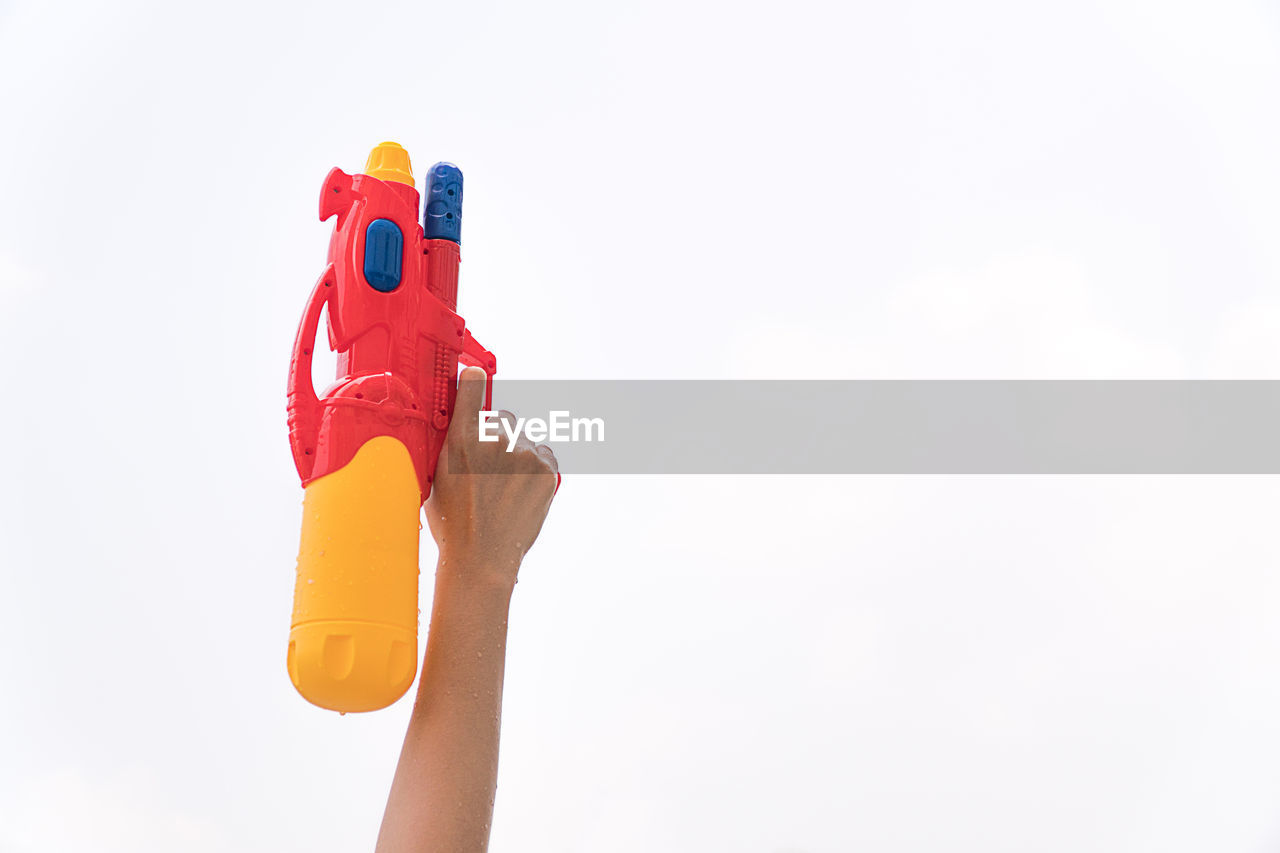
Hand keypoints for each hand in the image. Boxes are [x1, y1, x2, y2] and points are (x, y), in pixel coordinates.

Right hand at [425, 367, 557, 583]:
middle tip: (489, 467)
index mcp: (460, 439)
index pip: (470, 388)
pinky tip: (521, 490)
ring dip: (517, 455)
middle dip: (497, 435)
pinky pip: (544, 455)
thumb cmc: (453, 523)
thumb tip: (454, 427)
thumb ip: (447, 445)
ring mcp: (523, 453)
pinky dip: (537, 467)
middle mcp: (494, 440)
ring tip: (504, 488)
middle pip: (502, 419)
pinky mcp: (547, 469)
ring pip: (523, 440)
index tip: (474, 373)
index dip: (473, 380)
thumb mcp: (434, 478)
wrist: (482, 558)